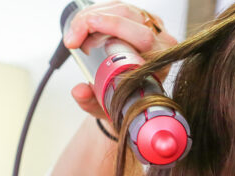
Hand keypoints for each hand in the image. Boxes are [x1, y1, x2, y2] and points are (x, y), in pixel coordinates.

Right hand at [64, 1, 178, 119]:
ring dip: (92, 16)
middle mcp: (161, 43)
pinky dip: (97, 13)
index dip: (111, 33)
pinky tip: (84, 26)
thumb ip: (92, 102)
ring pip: (122, 8)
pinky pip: (119, 7)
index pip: (143, 39)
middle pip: (129, 16)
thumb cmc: (127, 101)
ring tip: (76, 34)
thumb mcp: (108, 107)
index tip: (82, 44)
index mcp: (160, 64)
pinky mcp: (143, 20)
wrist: (138, 98)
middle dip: (94, 22)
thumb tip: (79, 90)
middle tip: (73, 38)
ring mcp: (154, 28)